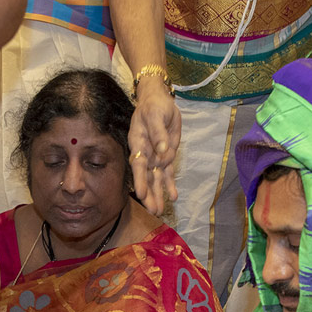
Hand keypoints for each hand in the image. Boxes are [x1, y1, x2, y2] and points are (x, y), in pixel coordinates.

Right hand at [128, 79, 180, 215]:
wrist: (159, 101)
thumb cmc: (154, 106)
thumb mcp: (156, 115)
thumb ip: (158, 133)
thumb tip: (161, 150)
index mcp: (138, 143)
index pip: (138, 164)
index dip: (139, 179)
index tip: (140, 193)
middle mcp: (145, 153)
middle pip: (147, 176)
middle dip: (149, 194)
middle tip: (152, 210)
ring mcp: (155, 156)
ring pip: (156, 179)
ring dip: (158, 194)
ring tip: (159, 211)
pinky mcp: (166, 157)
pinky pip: (168, 174)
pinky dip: (170, 185)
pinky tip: (173, 197)